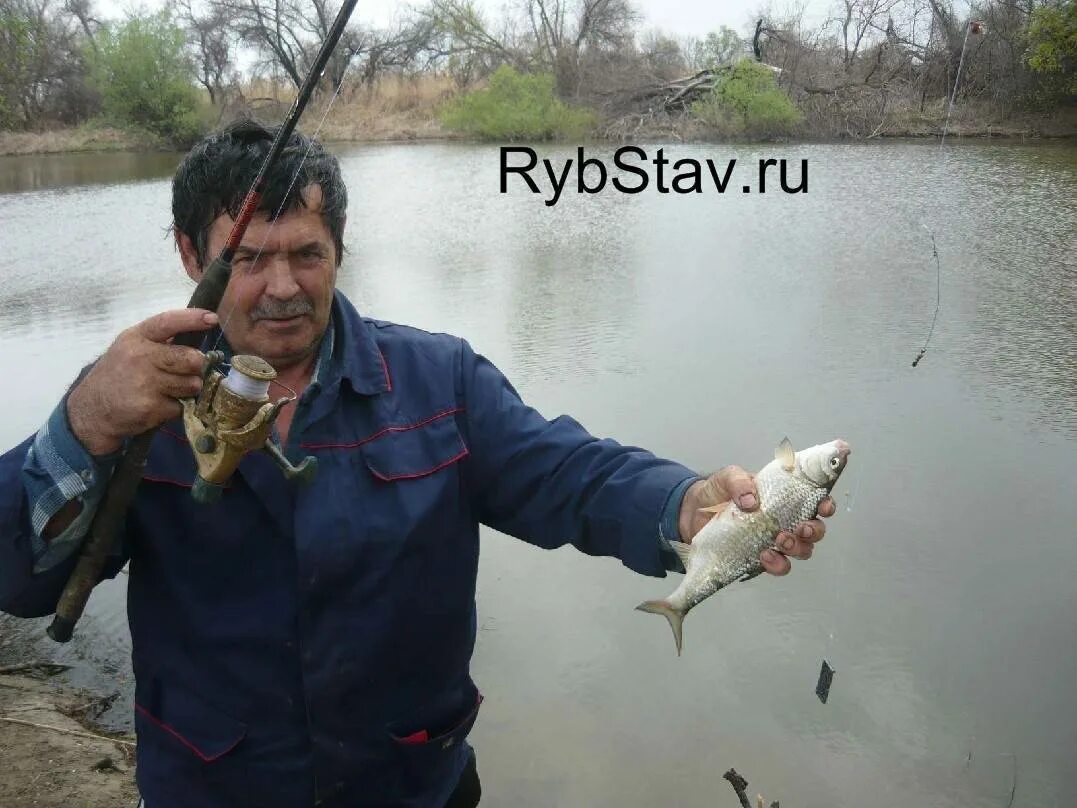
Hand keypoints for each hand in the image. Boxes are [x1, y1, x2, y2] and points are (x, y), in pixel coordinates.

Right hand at [67, 309, 217, 455]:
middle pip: (191, 358)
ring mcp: (145, 382)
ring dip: (186, 389)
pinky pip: (181, 406)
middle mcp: (140, 357)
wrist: (92, 409)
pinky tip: (156, 405)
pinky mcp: (150, 406)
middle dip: (195, 367)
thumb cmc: (119, 374)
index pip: (168, 322)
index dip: (192, 319)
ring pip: (192, 384)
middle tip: (184, 372)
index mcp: (136, 337)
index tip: (211, 318)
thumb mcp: (130, 348)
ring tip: (165, 390)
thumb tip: (198, 333)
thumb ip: (159, 341)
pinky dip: (174, 408)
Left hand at [677, 465, 835, 575]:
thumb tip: (751, 501)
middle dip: (814, 531)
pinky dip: (777, 563)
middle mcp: (785, 520)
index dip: (826, 504)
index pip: (814, 500)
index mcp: (784, 497)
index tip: (824, 506)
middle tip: (801, 528)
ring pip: (802, 550)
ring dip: (797, 548)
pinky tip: (765, 556)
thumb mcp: (727, 477)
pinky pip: (778, 565)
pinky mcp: (760, 557)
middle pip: (815, 530)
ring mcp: (774, 540)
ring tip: (779, 540)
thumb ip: (739, 481)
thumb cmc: (716, 492)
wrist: (691, 514)